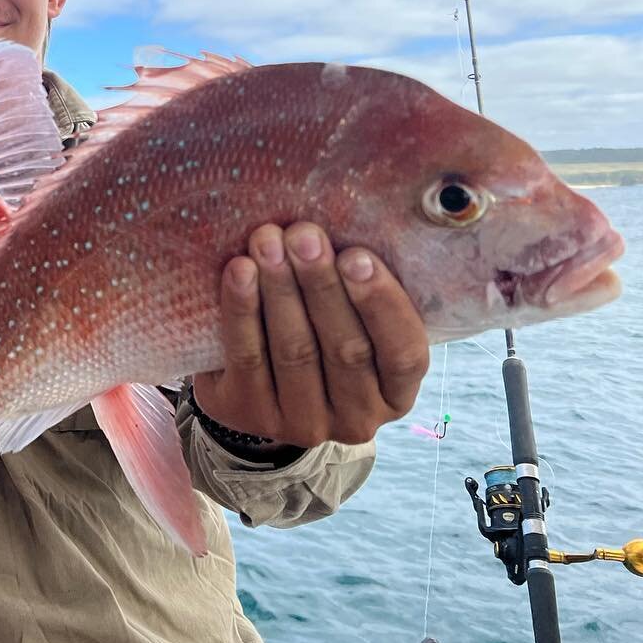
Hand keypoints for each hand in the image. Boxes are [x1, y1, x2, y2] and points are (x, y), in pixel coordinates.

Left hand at [193, 222, 429, 452]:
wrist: (251, 384)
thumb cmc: (318, 331)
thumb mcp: (353, 320)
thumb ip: (361, 288)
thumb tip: (355, 219)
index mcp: (396, 394)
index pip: (403, 354)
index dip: (381, 304)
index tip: (357, 256)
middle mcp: (356, 418)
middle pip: (345, 349)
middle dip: (322, 285)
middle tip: (304, 235)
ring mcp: (302, 423)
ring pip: (295, 351)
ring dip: (281, 289)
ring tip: (268, 240)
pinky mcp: (250, 414)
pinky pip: (247, 356)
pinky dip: (242, 309)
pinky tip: (239, 270)